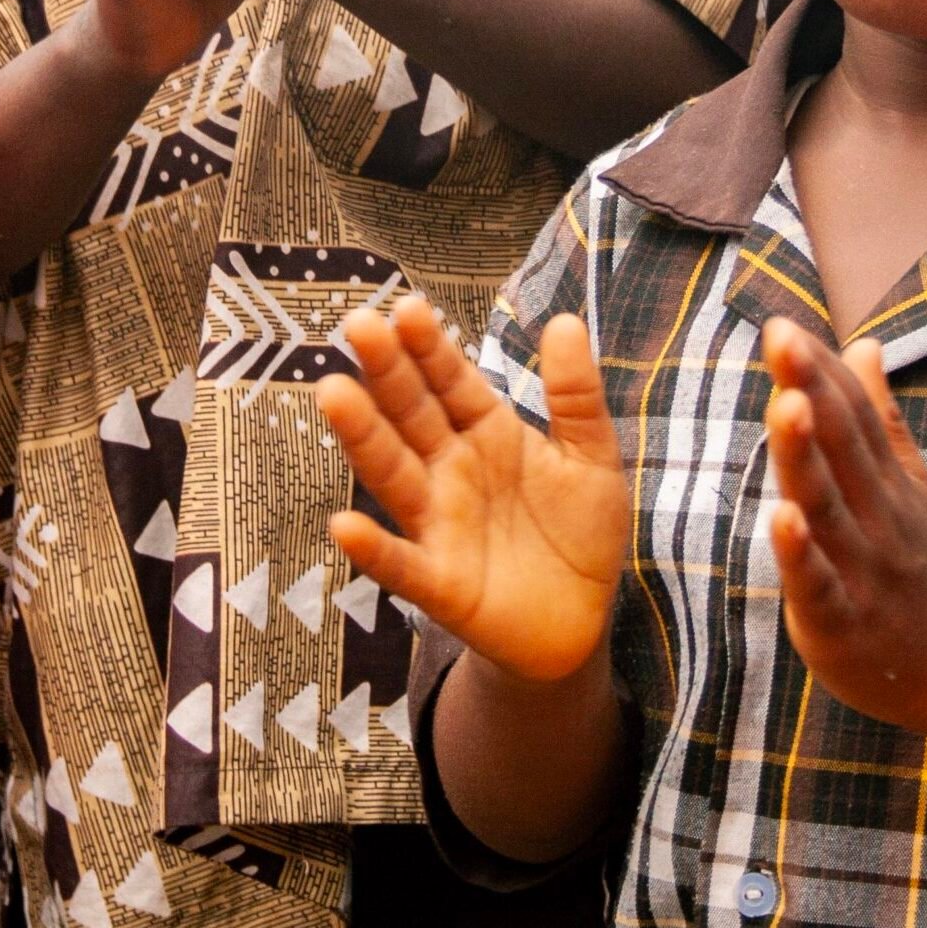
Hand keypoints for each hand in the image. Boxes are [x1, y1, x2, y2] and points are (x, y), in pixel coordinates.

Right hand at [318, 297, 630, 682]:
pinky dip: (373, 548)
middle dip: (388, 371)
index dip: (431, 346)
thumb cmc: (579, 531)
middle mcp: (451, 469)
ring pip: (394, 474)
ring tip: (335, 394)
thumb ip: (576, 394)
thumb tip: (565, 319)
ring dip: (364, 437)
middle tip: (359, 325)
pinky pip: (401, 564)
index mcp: (488, 432)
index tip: (407, 306)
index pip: (452, 380)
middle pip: (413, 414)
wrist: (579, 620)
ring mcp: (439, 524)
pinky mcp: (439, 583)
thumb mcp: (591, 456)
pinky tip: (344, 525)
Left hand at [763, 317, 926, 734]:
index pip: (851, 416)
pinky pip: (819, 584)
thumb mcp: (908, 486)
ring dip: (806, 454)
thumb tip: (864, 342)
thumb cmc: (923, 569)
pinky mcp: (840, 622)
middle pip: (841, 446)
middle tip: (781, 337)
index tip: (783, 325)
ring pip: (828, 504)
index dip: (819, 371)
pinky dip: (801, 553)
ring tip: (785, 402)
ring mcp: (861, 569)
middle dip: (810, 389)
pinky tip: (782, 518)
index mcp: (886, 483)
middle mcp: (876, 517)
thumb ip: (880, 417)